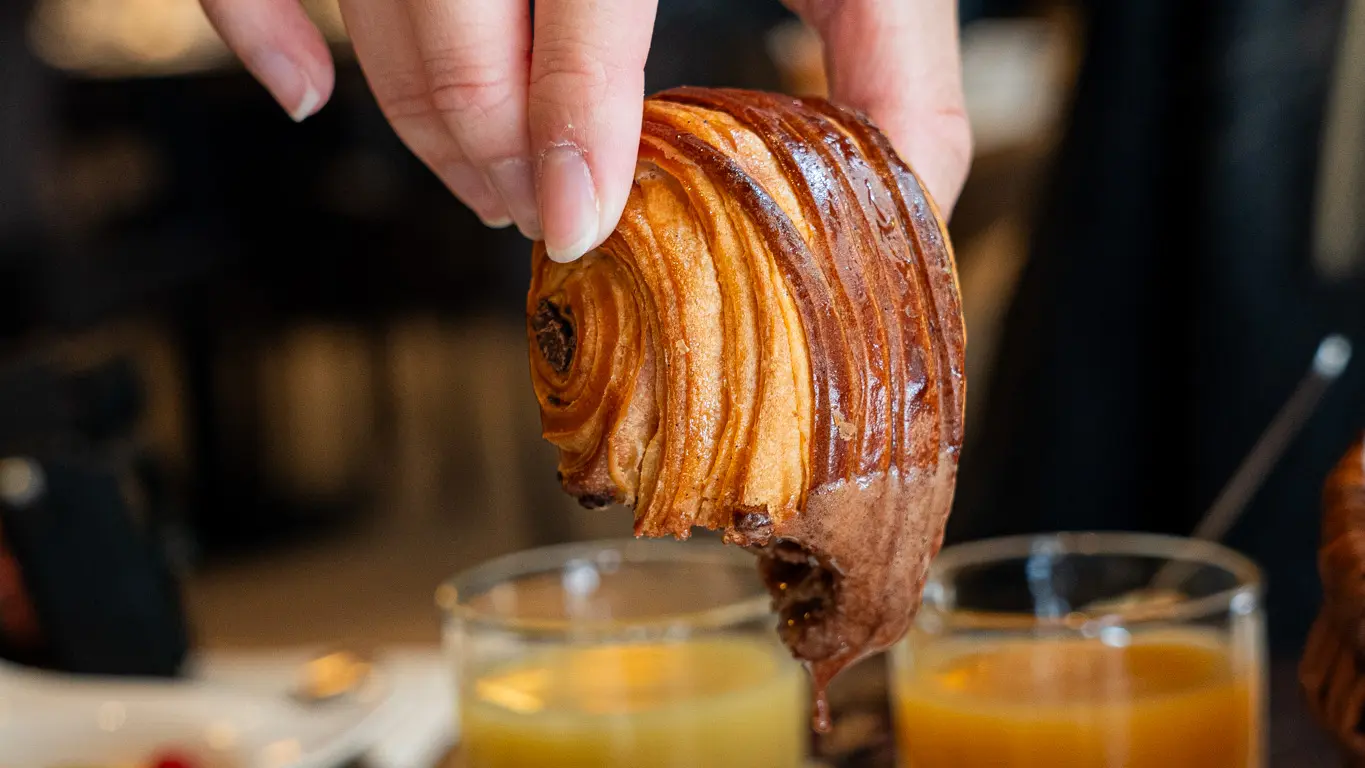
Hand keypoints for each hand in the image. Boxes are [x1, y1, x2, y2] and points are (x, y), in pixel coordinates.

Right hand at [200, 0, 969, 262]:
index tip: (573, 222)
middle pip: (451, 10)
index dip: (570, 114)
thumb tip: (913, 200)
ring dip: (412, 114)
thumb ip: (895, 55)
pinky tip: (301, 91)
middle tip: (539, 216)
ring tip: (487, 180)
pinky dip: (253, 18)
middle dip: (489, 143)